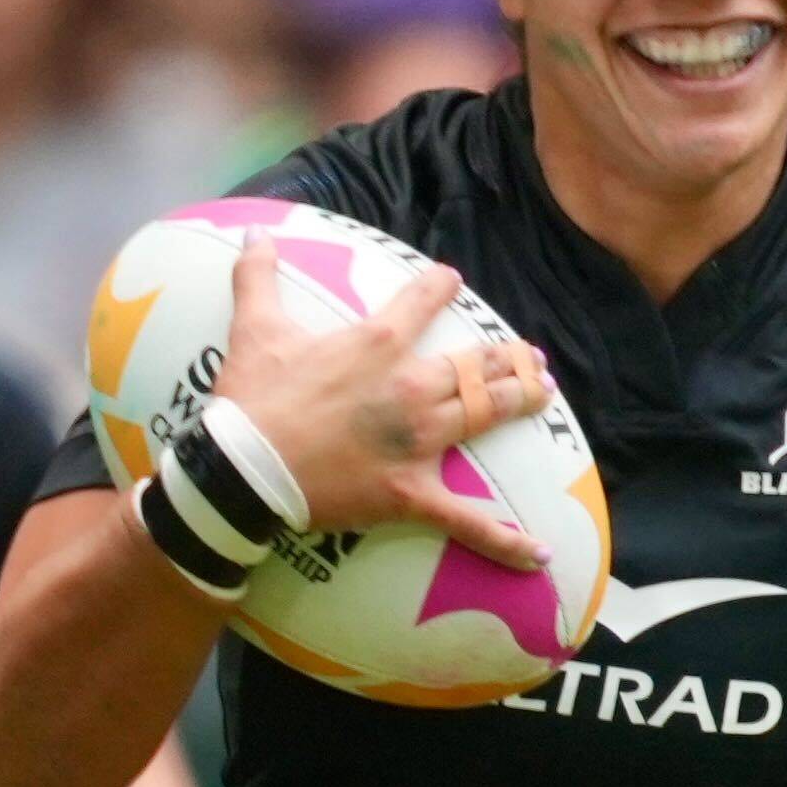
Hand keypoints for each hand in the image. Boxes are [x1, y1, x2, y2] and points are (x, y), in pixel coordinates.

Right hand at [206, 233, 551, 567]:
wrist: (243, 469)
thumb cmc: (252, 399)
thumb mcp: (254, 329)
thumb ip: (257, 277)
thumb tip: (255, 233)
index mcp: (377, 343)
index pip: (424, 299)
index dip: (441, 286)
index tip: (451, 280)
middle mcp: (410, 386)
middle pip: (476, 362)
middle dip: (507, 355)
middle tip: (529, 354)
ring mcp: (417, 441)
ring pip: (485, 413)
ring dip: (521, 399)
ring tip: (544, 391)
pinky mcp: (410, 492)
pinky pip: (465, 520)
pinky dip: (504, 540)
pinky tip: (537, 553)